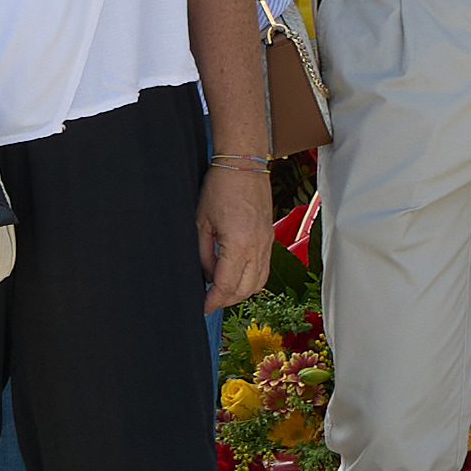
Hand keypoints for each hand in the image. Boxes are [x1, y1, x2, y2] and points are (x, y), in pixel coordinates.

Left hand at [195, 162, 271, 310]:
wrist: (243, 164)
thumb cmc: (220, 187)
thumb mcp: (201, 222)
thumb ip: (204, 254)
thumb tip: (207, 275)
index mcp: (238, 244)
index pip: (226, 286)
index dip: (212, 301)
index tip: (202, 307)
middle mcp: (257, 247)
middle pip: (244, 290)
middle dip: (225, 300)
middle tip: (208, 300)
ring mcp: (266, 243)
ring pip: (257, 283)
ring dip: (240, 292)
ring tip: (221, 290)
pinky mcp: (269, 238)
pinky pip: (264, 269)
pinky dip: (251, 279)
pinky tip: (236, 275)